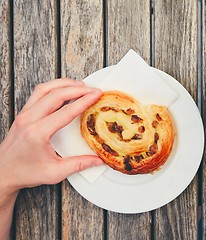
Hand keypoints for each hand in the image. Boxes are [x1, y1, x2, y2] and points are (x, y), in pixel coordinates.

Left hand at [0, 78, 103, 193]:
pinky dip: (53, 87)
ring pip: (45, 89)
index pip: (66, 111)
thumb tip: (98, 159)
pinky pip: (38, 93)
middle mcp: (29, 120)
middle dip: (77, 89)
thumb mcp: (55, 172)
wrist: (3, 172)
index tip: (96, 95)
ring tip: (80, 85)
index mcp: (38, 133)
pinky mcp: (23, 113)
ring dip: (64, 84)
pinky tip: (63, 89)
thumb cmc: (25, 172)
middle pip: (56, 95)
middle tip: (93, 89)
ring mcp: (24, 114)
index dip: (84, 101)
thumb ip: (78, 164)